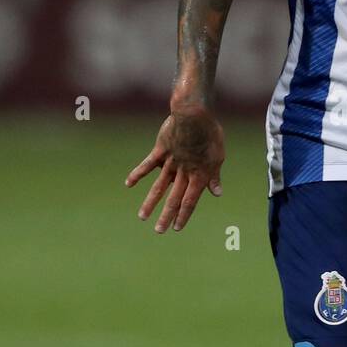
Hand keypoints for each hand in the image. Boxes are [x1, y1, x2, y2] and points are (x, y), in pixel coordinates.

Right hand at [126, 107, 224, 232]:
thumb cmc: (210, 134)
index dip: (184, 215)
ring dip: (150, 203)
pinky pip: (147, 165)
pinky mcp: (160, 150)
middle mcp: (183, 172)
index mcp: (199, 175)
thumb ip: (214, 176)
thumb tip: (216, 194)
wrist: (195, 115)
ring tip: (142, 217)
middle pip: (173, 198)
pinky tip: (128, 184)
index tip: (177, 228)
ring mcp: (170, 162)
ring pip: (159, 186)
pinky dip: (137, 174)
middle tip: (159, 231)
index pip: (190, 201)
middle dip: (166, 216)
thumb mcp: (218, 156)